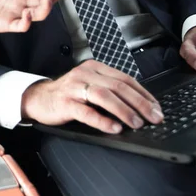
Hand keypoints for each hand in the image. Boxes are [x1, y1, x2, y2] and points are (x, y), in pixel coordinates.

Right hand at [22, 60, 164, 133]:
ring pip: (104, 95)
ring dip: (124, 110)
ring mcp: (74, 88)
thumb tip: (140, 107)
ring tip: (137, 124)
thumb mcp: (89, 86)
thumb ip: (109, 91)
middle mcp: (85, 74)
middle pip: (117, 86)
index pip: (125, 78)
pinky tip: (114, 128)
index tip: (157, 108)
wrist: (38, 98)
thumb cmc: (68, 95)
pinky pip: (86, 112)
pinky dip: (102, 120)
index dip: (143, 94)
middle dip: (139, 103)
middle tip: (154, 117)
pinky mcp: (65, 103)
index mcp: (94, 68)